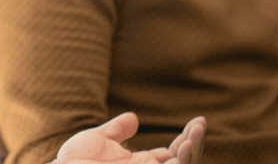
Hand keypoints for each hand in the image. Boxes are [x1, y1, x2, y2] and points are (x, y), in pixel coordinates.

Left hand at [53, 113, 205, 163]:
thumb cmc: (75, 160)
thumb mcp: (100, 139)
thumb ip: (118, 130)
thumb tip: (134, 118)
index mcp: (142, 163)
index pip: (174, 152)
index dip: (188, 137)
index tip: (199, 120)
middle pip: (183, 160)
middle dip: (195, 142)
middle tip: (202, 123)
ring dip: (193, 151)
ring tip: (196, 132)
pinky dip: (182, 162)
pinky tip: (185, 145)